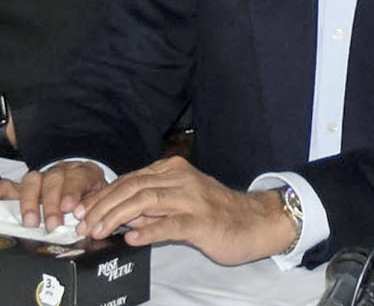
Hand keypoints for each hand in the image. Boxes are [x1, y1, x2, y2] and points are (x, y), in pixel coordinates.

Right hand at [0, 160, 105, 231]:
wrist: (84, 180)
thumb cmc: (90, 193)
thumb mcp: (99, 199)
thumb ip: (93, 207)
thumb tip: (87, 224)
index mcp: (84, 173)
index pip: (78, 178)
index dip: (72, 192)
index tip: (69, 207)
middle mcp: (62, 172)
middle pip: (54, 180)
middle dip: (51, 204)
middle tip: (53, 224)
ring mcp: (43, 177)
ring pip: (34, 181)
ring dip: (30, 202)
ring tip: (31, 222)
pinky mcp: (27, 186)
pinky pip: (12, 186)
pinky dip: (4, 191)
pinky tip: (2, 195)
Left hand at [75, 157, 298, 264]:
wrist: (255, 222)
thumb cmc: (215, 213)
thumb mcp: (179, 202)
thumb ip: (150, 205)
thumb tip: (115, 213)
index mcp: (176, 171)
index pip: (130, 179)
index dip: (102, 195)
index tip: (81, 211)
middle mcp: (183, 180)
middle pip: (133, 187)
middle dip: (102, 206)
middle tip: (82, 225)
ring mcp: (194, 200)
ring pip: (146, 201)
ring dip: (116, 217)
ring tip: (97, 232)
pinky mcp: (202, 222)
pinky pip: (169, 225)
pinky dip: (147, 231)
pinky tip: (131, 238)